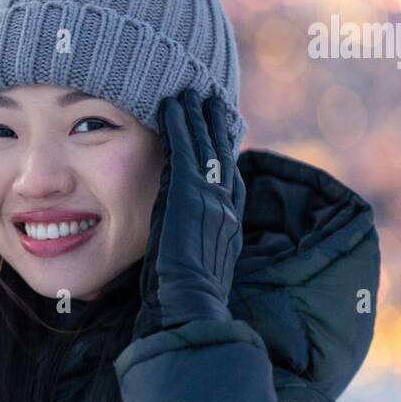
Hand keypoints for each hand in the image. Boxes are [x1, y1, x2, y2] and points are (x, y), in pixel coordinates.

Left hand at [133, 89, 245, 339]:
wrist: (188, 309)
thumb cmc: (183, 303)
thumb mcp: (195, 272)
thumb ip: (192, 251)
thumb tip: (179, 250)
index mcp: (228, 228)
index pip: (228, 182)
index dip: (225, 156)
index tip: (222, 135)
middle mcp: (225, 208)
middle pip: (223, 156)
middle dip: (218, 127)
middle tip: (213, 100)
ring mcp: (210, 199)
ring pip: (206, 147)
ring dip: (199, 117)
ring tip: (193, 93)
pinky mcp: (189, 195)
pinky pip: (185, 150)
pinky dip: (180, 126)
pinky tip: (172, 106)